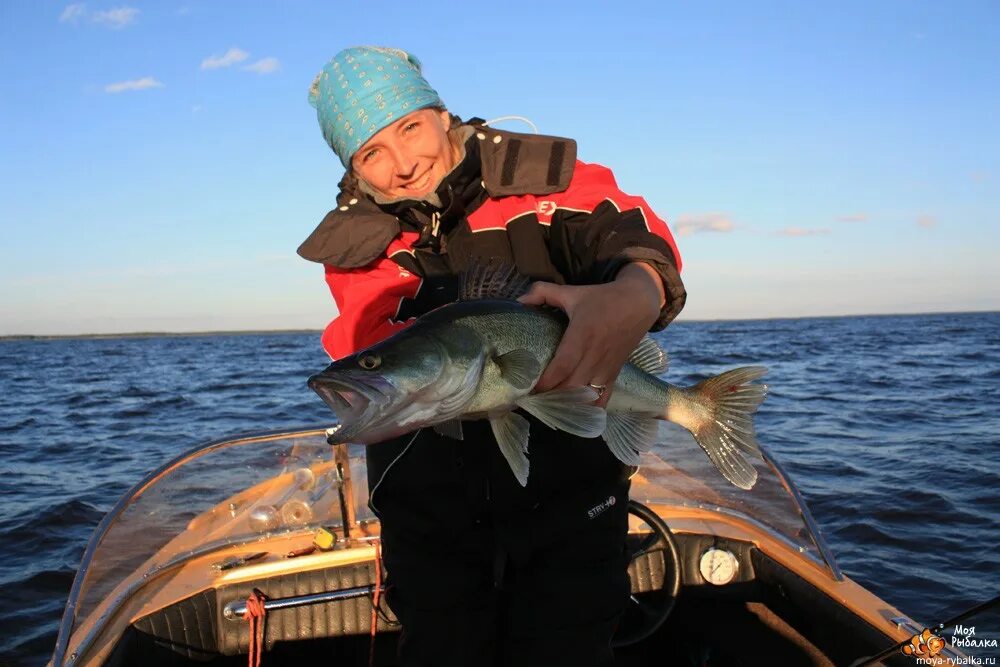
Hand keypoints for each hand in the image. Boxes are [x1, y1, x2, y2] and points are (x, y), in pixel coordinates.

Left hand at [517, 263, 664, 406]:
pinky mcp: (614, 375)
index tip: (527, 390)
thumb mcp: (572, 292)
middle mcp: (594, 356)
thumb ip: (544, 292)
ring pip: (586, 397)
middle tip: (532, 402)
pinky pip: (602, 399)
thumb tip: (520, 300)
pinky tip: (575, 414)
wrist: (639, 303)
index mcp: (581, 335)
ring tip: (550, 409)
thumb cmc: (602, 298)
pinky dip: (588, 409)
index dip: (545, 382)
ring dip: (568, 406)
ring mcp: (606, 368)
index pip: (561, 366)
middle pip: (571, 387)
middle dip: (551, 398)